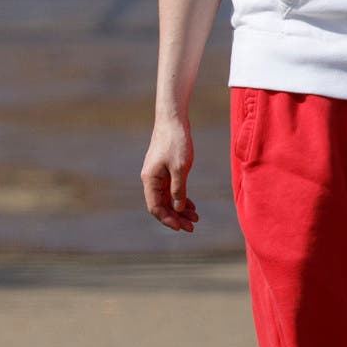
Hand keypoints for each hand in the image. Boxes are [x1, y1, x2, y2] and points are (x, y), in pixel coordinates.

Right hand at [141, 112, 198, 232]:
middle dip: (176, 217)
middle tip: (193, 227)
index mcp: (150, 180)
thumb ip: (178, 189)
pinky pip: (171, 189)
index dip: (168, 219)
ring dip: (180, 209)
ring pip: (168, 198)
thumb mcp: (180, 168)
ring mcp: (158, 174)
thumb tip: (178, 209)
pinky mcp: (165, 169)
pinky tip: (191, 205)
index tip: (182, 227)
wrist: (173, 119)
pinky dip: (181, 198)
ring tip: (196, 217)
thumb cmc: (176, 141)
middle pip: (162, 205)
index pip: (155, 207)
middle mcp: (151, 179)